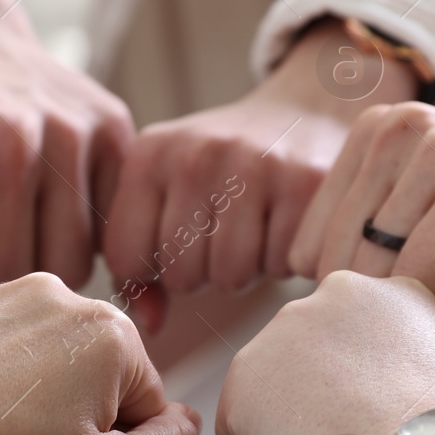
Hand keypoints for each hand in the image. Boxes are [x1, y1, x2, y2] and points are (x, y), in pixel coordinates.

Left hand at [104, 23, 412, 317]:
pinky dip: (286, 258)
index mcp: (149, 154)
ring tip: (257, 229)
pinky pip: (282, 265)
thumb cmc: (226, 169)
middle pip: (182, 276)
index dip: (153, 270)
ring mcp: (254, 165)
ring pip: (232, 277)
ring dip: (247, 269)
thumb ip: (142, 260)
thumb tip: (149, 326)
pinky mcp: (306, 184)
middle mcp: (197, 154)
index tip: (178, 245)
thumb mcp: (169, 191)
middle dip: (204, 272)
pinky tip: (290, 223)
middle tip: (227, 235)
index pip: (126, 260)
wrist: (309, 109)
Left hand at [289, 102, 434, 310]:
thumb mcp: (431, 245)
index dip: (376, 289)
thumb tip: (299, 307)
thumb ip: (366, 263)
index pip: (309, 251)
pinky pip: (426, 277)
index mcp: (372, 136)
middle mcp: (395, 128)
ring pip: (383, 276)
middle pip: (340, 267)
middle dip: (403, 296)